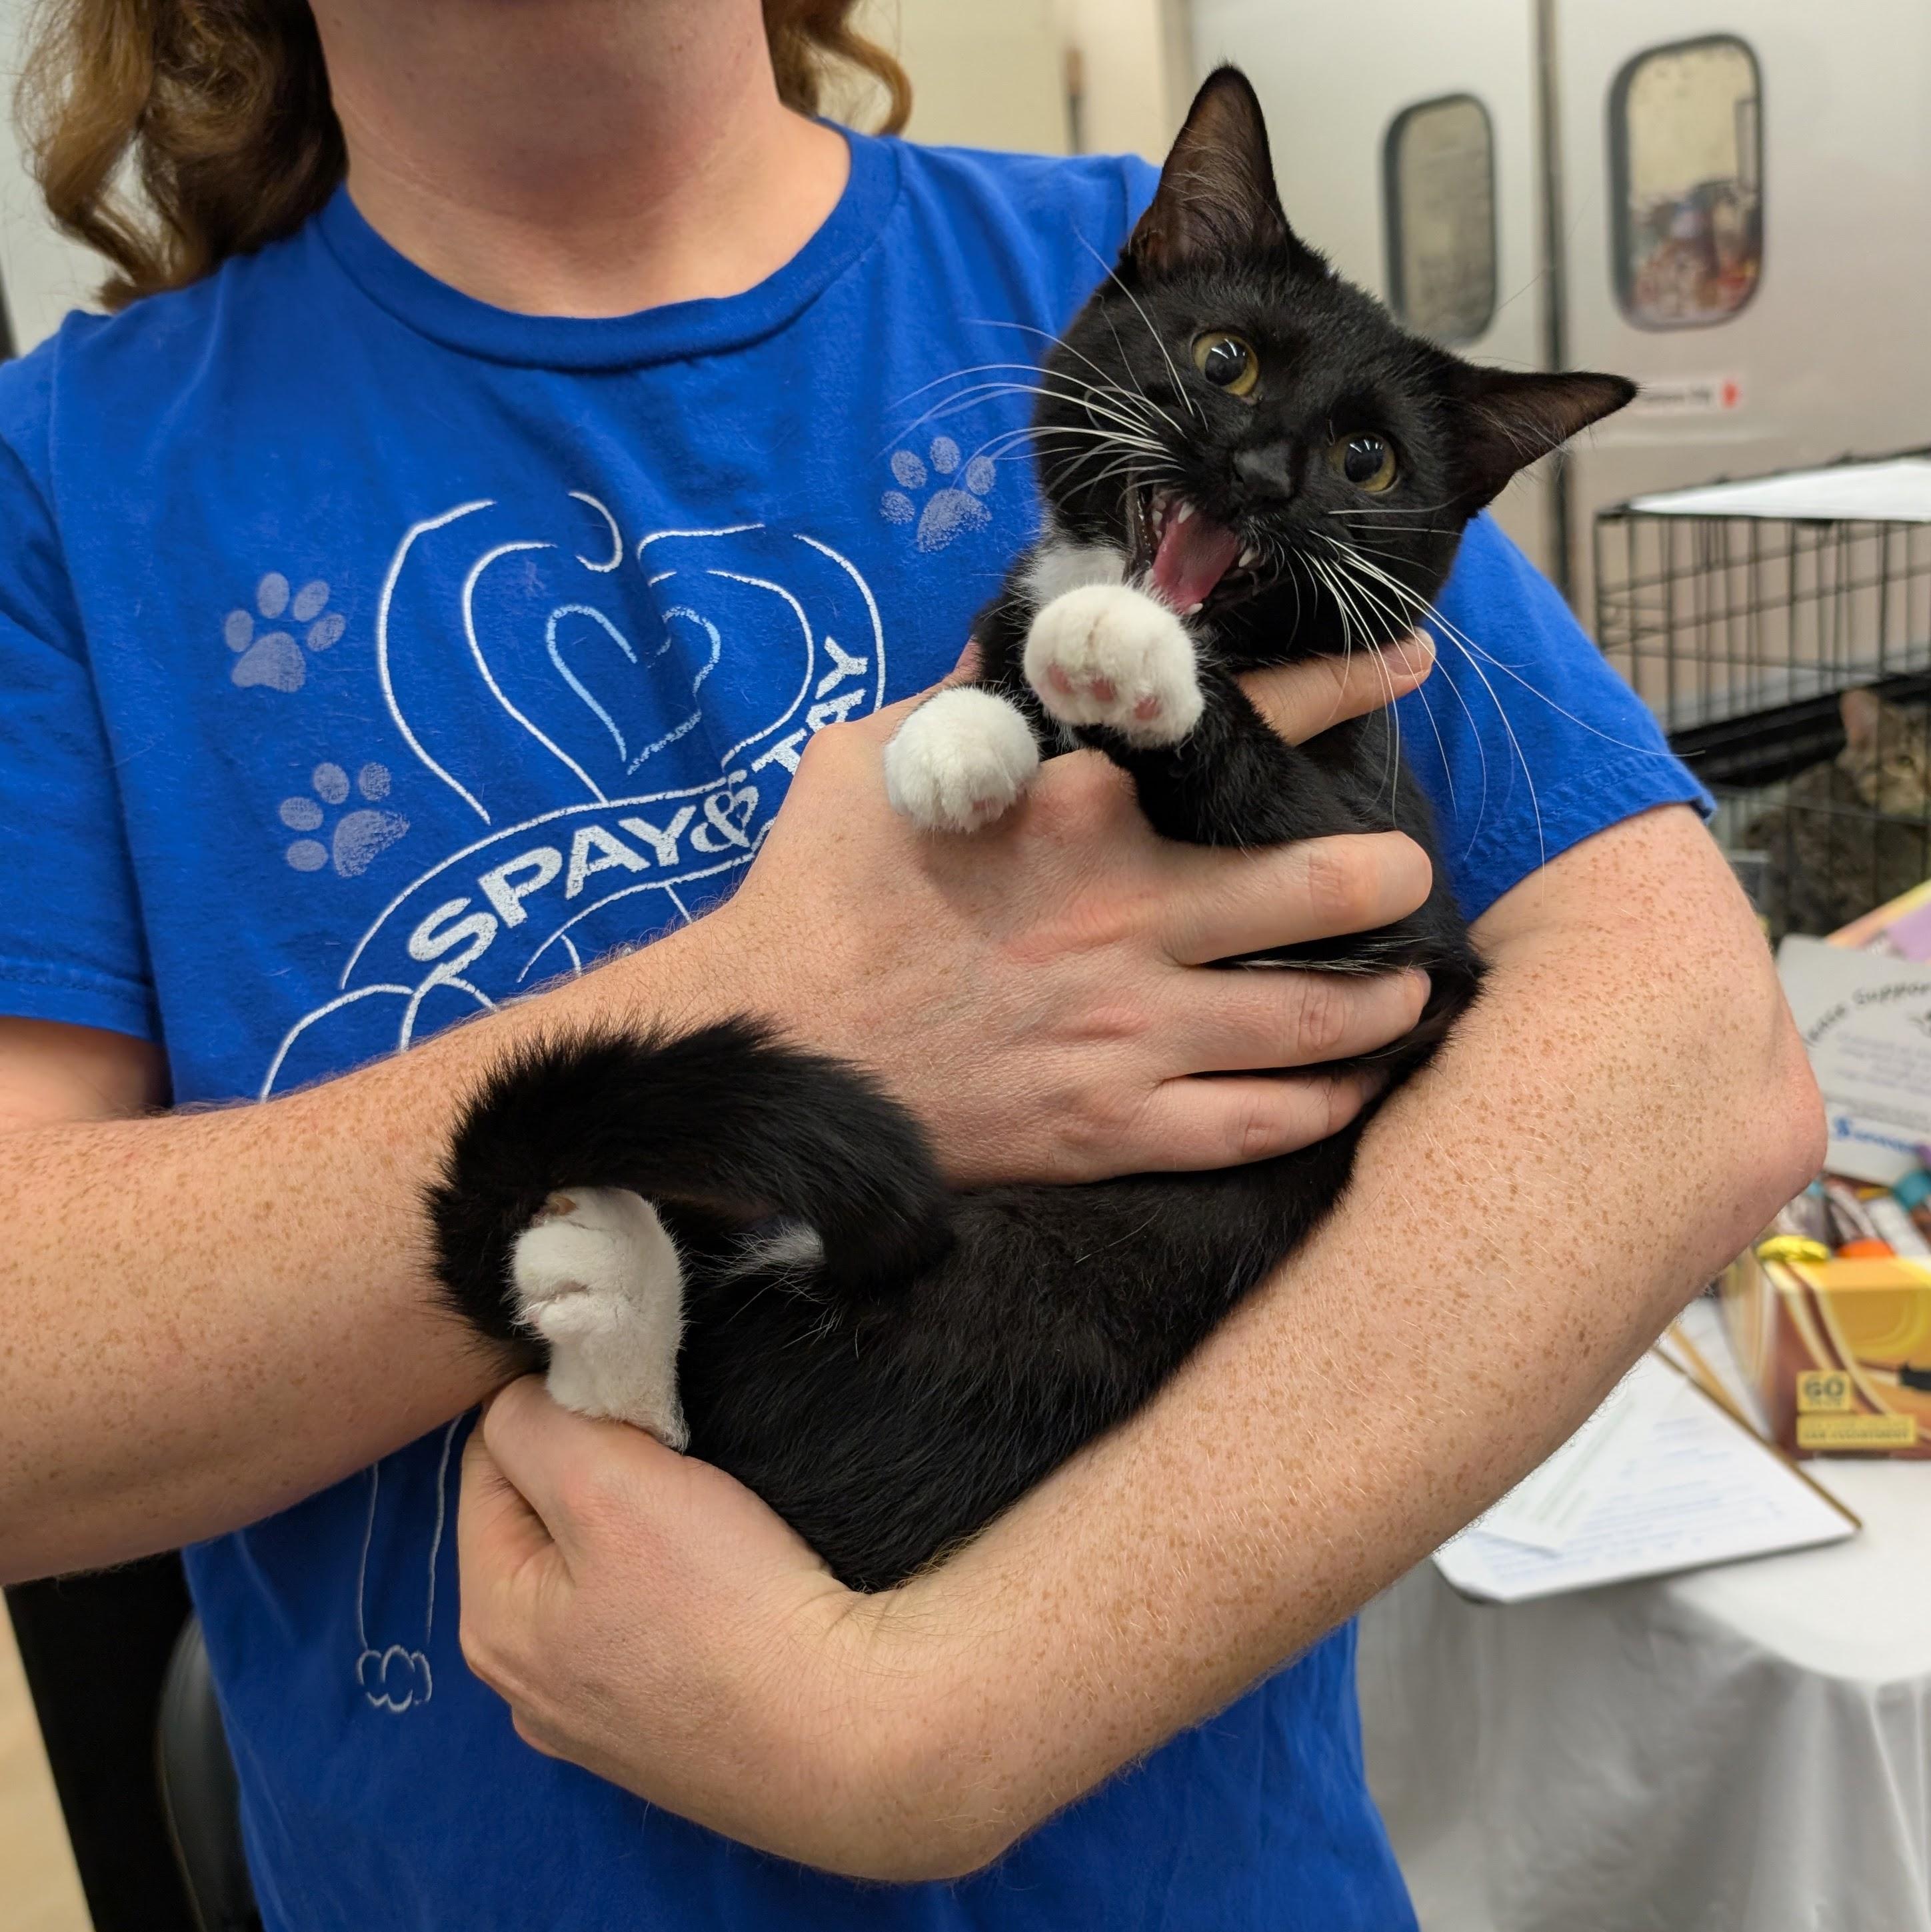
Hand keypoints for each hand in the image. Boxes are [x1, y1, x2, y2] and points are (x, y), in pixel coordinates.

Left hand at [457, 1379, 960, 1878]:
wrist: (849, 1732)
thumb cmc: (724, 1604)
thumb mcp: (608, 1483)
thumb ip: (538, 1424)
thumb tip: (518, 1399)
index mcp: (492, 1624)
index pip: (490, 1462)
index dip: (558, 1411)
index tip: (635, 1411)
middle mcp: (526, 1688)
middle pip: (543, 1522)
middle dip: (597, 1472)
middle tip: (676, 1461)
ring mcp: (598, 1723)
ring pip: (598, 1574)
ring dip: (641, 1529)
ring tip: (711, 1517)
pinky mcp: (669, 1736)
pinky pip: (648, 1627)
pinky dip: (678, 1590)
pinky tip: (727, 1585)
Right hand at [674, 636, 1437, 1185]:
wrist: (759, 1054)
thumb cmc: (813, 899)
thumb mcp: (876, 762)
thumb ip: (967, 696)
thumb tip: (1022, 636)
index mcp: (1078, 807)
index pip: (1247, 726)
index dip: (1346, 687)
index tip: (1405, 670)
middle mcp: (1127, 915)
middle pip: (1322, 887)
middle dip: (1391, 873)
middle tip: (1410, 872)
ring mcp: (1129, 1033)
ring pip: (1315, 1018)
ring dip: (1385, 997)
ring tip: (1411, 985)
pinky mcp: (1111, 1129)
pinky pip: (1259, 1126)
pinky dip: (1326, 1105)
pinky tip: (1353, 1086)